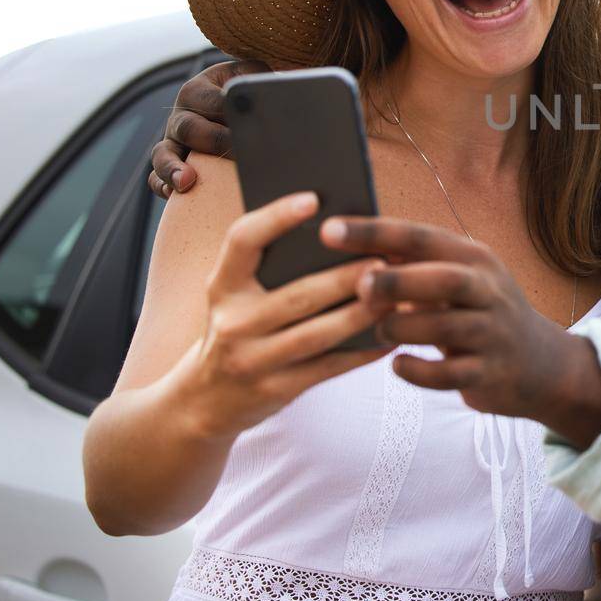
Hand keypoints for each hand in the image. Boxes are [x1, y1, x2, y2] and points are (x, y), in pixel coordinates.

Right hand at [147, 58, 269, 197]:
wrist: (236, 106)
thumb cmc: (245, 91)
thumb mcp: (250, 76)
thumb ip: (256, 78)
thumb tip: (270, 92)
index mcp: (199, 90)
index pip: (213, 101)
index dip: (230, 113)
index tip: (250, 126)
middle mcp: (182, 114)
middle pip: (188, 128)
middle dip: (215, 141)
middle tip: (239, 152)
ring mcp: (173, 140)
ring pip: (163, 153)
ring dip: (173, 168)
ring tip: (187, 181)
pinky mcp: (171, 162)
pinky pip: (157, 176)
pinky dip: (163, 185)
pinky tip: (175, 195)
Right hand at [173, 191, 389, 438]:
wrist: (203, 401)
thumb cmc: (238, 329)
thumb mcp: (236, 296)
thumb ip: (271, 267)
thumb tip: (340, 233)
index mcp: (222, 286)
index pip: (242, 241)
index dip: (275, 217)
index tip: (313, 199)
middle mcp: (232, 321)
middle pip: (297, 294)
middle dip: (345, 277)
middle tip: (385, 259)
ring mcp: (252, 360)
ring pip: (317, 334)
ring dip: (362, 314)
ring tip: (397, 296)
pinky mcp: (275, 390)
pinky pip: (328, 368)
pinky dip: (363, 352)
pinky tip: (391, 336)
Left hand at [323, 215, 600, 443]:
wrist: (540, 364)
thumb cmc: (479, 314)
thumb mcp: (459, 279)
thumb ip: (414, 264)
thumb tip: (349, 243)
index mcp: (475, 259)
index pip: (422, 237)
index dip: (374, 232)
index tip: (328, 230)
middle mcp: (488, 290)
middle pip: (443, 279)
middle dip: (396, 281)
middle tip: (360, 287)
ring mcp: (492, 333)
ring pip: (443, 328)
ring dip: (401, 329)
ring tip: (380, 331)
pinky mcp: (490, 373)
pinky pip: (447, 374)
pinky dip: (416, 370)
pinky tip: (398, 364)